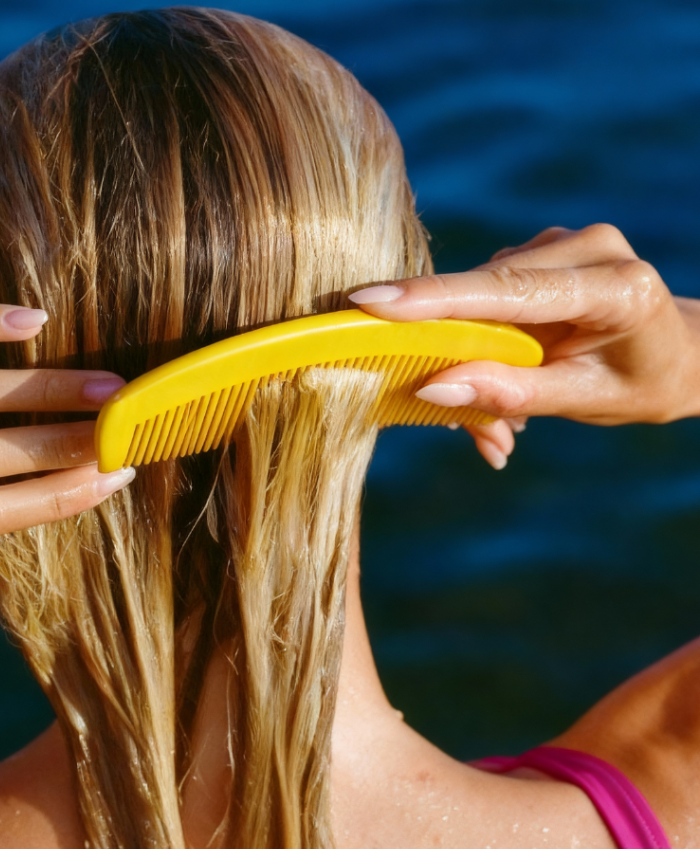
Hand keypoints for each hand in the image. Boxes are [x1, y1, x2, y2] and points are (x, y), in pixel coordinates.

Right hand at [349, 224, 699, 468]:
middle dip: (444, 347)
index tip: (368, 301)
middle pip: (483, 290)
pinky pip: (482, 294)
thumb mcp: (582, 401)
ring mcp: (559, 241)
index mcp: (615, 286)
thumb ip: (510, 394)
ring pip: (476, 295)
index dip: (434, 298)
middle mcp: (587, 246)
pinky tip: (501, 374)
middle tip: (446, 417)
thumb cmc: (639, 383)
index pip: (508, 289)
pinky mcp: (537, 250)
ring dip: (463, 352)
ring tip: (501, 417)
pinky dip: (475, 339)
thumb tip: (430, 389)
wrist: (677, 353)